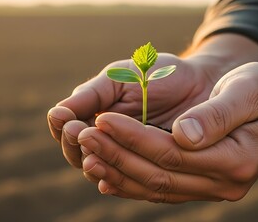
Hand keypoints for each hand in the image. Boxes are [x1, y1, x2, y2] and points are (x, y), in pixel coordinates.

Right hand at [48, 53, 218, 167]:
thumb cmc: (158, 75)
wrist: (201, 83)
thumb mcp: (121, 78)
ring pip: (101, 172)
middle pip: (79, 155)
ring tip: (93, 160)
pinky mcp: (151, 171)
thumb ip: (91, 95)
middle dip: (76, 147)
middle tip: (81, 136)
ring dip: (94, 166)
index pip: (67, 131)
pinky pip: (131, 183)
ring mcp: (128, 157)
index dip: (64, 129)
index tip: (69, 122)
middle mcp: (107, 140)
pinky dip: (118, 183)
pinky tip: (110, 183)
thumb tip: (55, 114)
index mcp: (94, 116)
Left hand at [79, 62, 257, 202]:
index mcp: (236, 159)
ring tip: (85, 153)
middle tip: (82, 136)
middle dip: (116, 155)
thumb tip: (184, 135)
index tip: (103, 119)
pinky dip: (129, 183)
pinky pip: (159, 190)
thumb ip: (218, 113)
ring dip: (116, 171)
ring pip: (154, 188)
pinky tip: (105, 174)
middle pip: (158, 175)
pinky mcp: (198, 185)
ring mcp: (210, 188)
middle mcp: (223, 183)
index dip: (134, 138)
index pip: (173, 154)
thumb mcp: (249, 90)